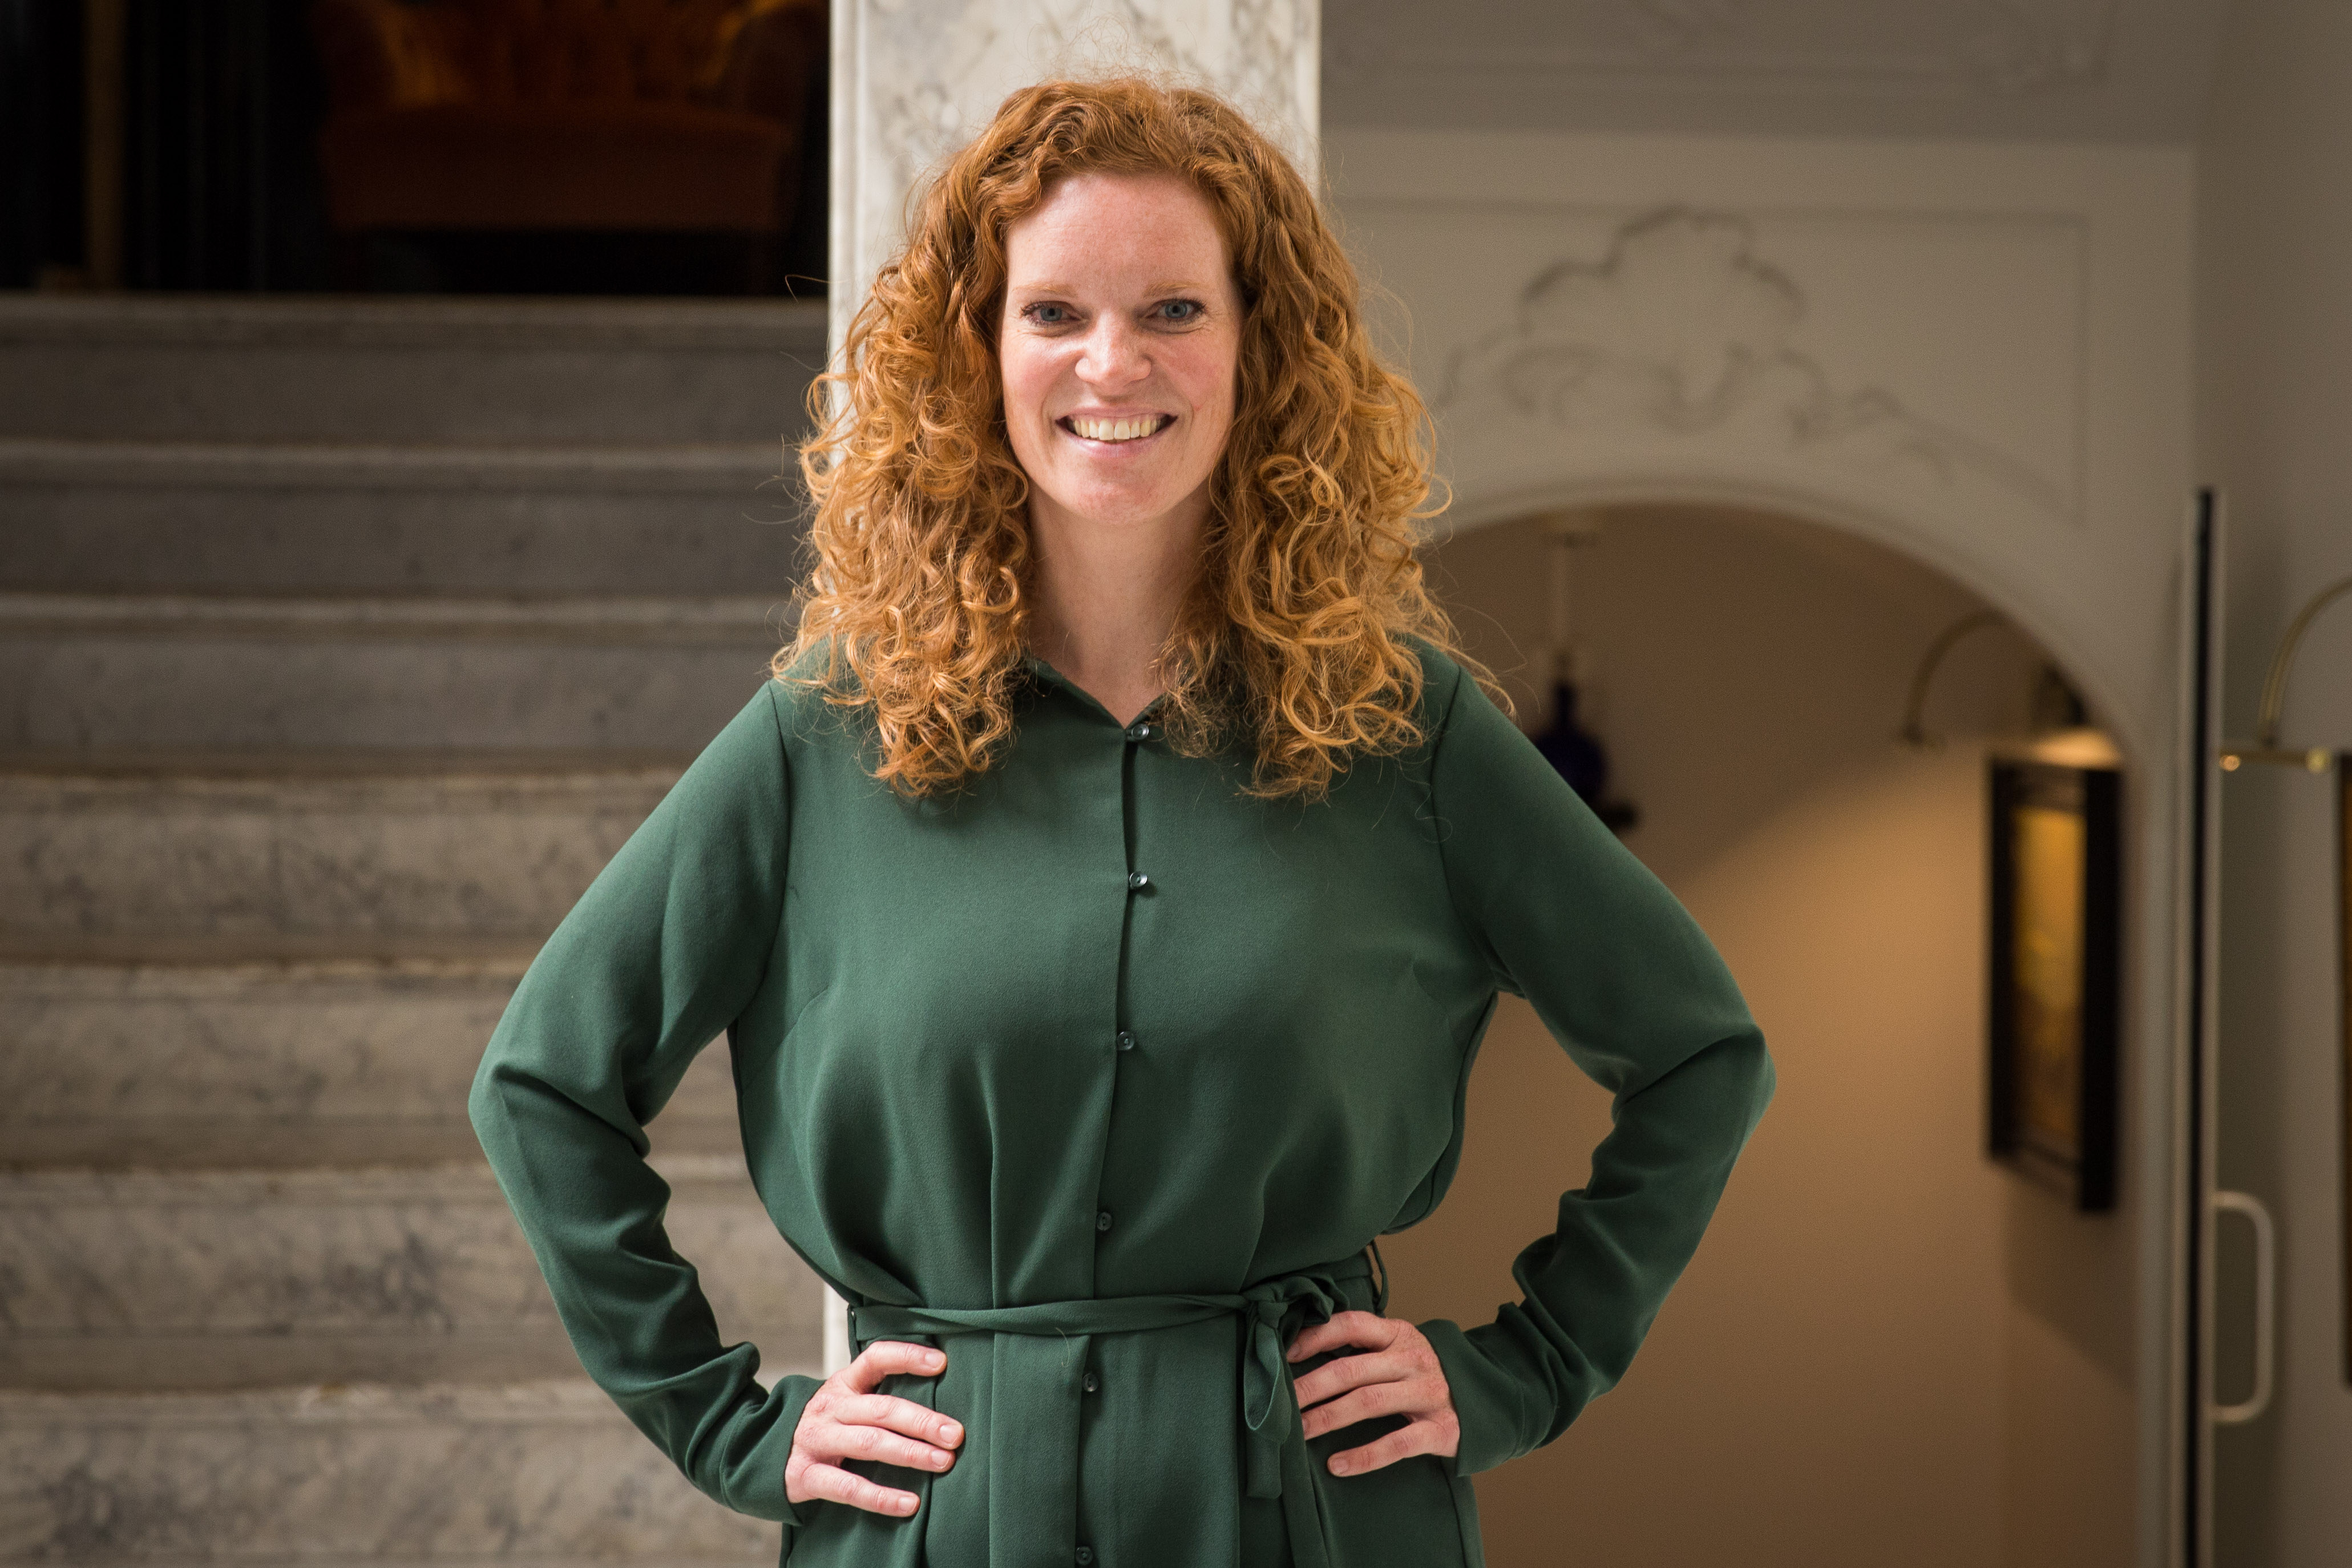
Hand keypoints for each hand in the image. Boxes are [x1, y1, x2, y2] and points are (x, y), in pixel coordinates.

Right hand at [785, 1340, 961, 1514]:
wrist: (761, 1454)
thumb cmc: (824, 1427)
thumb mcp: (845, 1402)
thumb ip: (879, 1398)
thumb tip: (939, 1403)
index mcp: (843, 1384)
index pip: (875, 1359)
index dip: (907, 1357)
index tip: (941, 1362)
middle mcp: (829, 1409)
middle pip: (881, 1409)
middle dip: (922, 1420)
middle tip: (955, 1434)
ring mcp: (816, 1441)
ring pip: (869, 1443)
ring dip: (910, 1453)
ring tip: (943, 1462)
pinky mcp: (806, 1476)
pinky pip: (848, 1487)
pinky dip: (881, 1497)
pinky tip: (909, 1503)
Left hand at [1284, 1311, 1459, 1476]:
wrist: (1487, 1402)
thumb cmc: (1424, 1377)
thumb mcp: (1399, 1352)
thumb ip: (1363, 1350)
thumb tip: (1301, 1352)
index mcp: (1398, 1334)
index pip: (1351, 1325)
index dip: (1315, 1337)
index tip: (1284, 1354)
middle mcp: (1413, 1359)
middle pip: (1351, 1369)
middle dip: (1310, 1387)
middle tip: (1279, 1404)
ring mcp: (1428, 1393)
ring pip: (1368, 1402)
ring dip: (1328, 1417)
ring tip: (1298, 1433)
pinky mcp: (1440, 1429)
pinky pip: (1398, 1444)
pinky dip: (1365, 1456)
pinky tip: (1337, 1465)